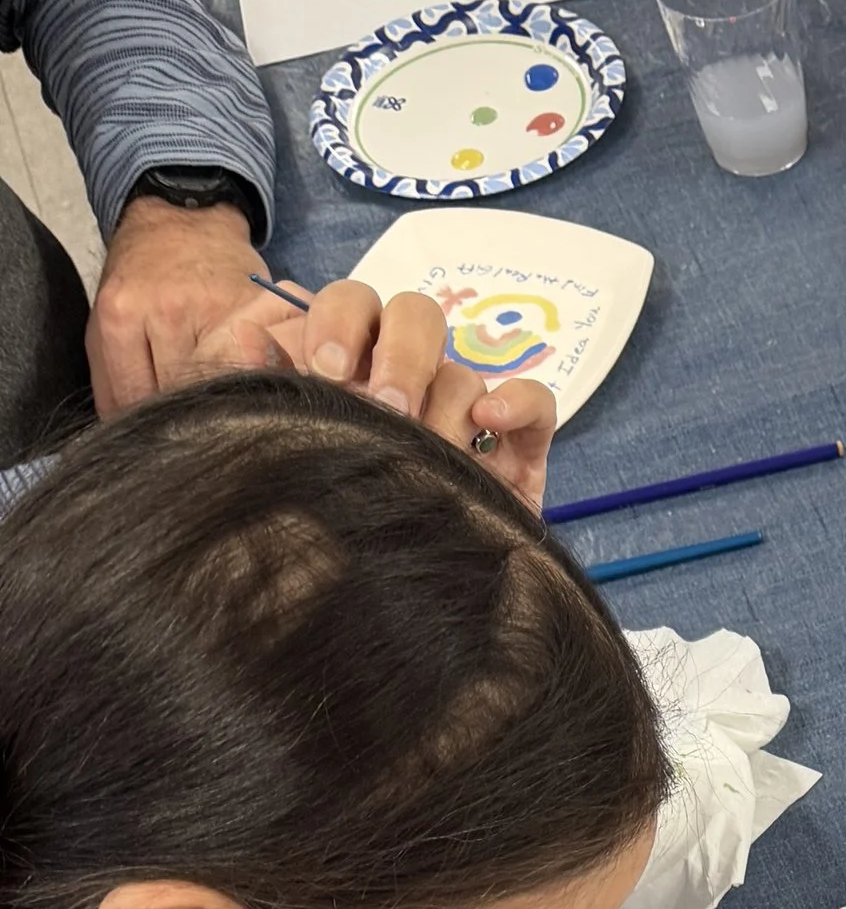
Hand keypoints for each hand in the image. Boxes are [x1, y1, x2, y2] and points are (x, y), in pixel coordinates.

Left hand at [86, 196, 268, 417]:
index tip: (159, 435)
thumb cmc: (143, 279)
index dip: (146, 424)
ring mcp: (215, 310)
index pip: (134, 398)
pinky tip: (242, 377)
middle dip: (181, 415)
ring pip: (216, 383)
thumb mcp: (109, 320)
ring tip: (220, 401)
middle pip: (177, 395)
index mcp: (121, 315)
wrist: (185, 222)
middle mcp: (167, 311)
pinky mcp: (253, 309)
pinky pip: (250, 362)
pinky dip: (246, 376)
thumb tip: (127, 433)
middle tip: (193, 424)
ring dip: (217, 399)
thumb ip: (113, 376)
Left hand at [208, 279, 555, 511]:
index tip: (326, 367)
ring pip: (464, 373)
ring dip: (445, 407)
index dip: (340, 321)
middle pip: (417, 317)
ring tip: (430, 455)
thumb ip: (277, 397)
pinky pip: (535, 402)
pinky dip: (517, 402)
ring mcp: (468, 415)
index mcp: (356, 370)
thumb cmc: (340, 521)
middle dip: (399, 356)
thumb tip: (246, 340)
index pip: (354, 307)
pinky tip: (490, 421)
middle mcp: (414, 383)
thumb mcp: (294, 453)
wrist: (397, 601)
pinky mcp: (520, 448)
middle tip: (386, 408)